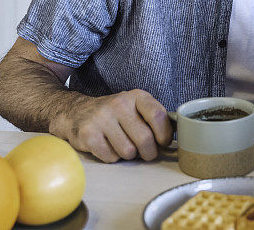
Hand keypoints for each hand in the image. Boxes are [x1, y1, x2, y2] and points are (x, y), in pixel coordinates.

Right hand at [49, 89, 172, 162]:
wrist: (76, 112)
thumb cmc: (115, 115)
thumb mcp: (136, 108)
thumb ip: (155, 119)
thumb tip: (178, 138)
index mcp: (136, 96)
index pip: (158, 115)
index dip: (165, 135)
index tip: (163, 143)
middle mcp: (119, 104)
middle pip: (145, 139)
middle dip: (148, 153)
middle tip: (145, 153)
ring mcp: (102, 118)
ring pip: (128, 152)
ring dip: (128, 155)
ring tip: (122, 145)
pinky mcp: (88, 134)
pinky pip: (111, 157)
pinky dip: (112, 157)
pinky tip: (107, 146)